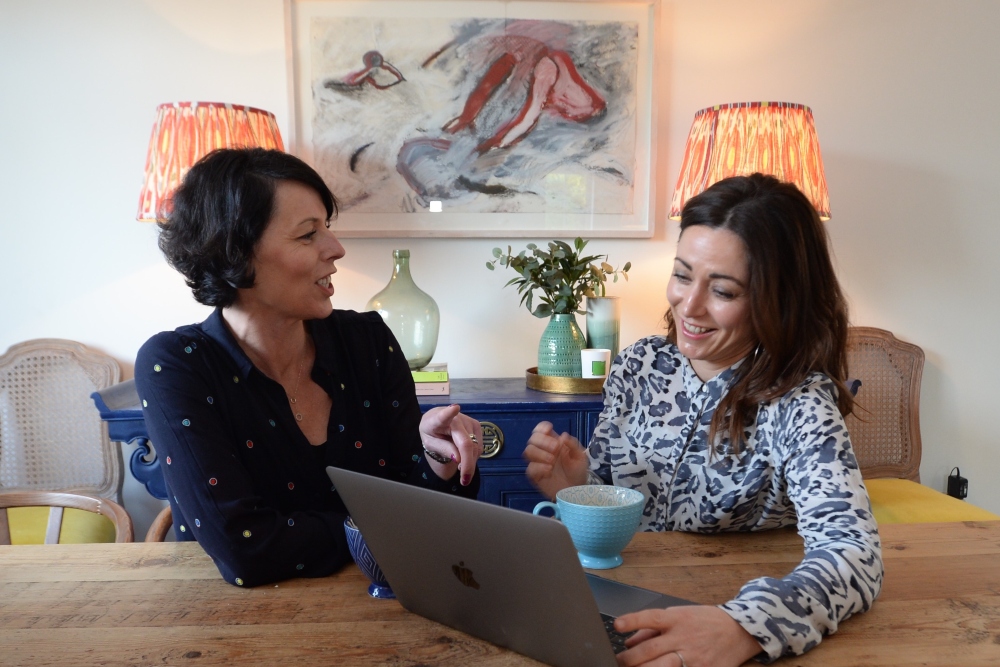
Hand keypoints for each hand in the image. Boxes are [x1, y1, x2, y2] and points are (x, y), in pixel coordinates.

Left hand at [419, 404, 481, 485]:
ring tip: (460, 466)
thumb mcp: (430, 444)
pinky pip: (479, 446)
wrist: (438, 422)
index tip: (455, 408)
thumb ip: (443, 449)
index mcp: (437, 420)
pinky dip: (473, 456)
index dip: (449, 413)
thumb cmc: (432, 432)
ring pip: (475, 447)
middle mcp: (455, 418)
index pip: (444, 416)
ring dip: (470, 462)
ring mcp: (468, 421)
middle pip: (466, 444)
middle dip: (468, 464)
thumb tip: (458, 458)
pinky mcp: (477, 425)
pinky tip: (465, 457)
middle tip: (464, 481)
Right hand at [523, 421, 589, 499]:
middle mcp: (543, 450)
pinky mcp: (535, 475)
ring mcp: (538, 462)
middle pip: (533, 439)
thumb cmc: (578, 471)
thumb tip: (562, 436)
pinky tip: (549, 471)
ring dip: (540, 454)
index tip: (549, 430)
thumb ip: (573, 445)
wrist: (576, 491)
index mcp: (553, 442)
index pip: (541, 430)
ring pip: (528, 451)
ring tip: (552, 462)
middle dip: (543, 441)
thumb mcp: (581, 457)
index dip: (541, 427)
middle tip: (555, 449)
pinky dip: (538, 468)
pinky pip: (530, 468)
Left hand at [614, 606, 761, 666]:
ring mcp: (692, 657)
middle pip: (650, 649)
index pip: (650, 618)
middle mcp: (683, 637)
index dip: (632, 621)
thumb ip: (653, 627)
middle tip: (618, 662)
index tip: (616, 625)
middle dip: (629, 658)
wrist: (739, 632)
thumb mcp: (679, 615)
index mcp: (677, 619)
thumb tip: (629, 640)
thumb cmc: (705, 622)